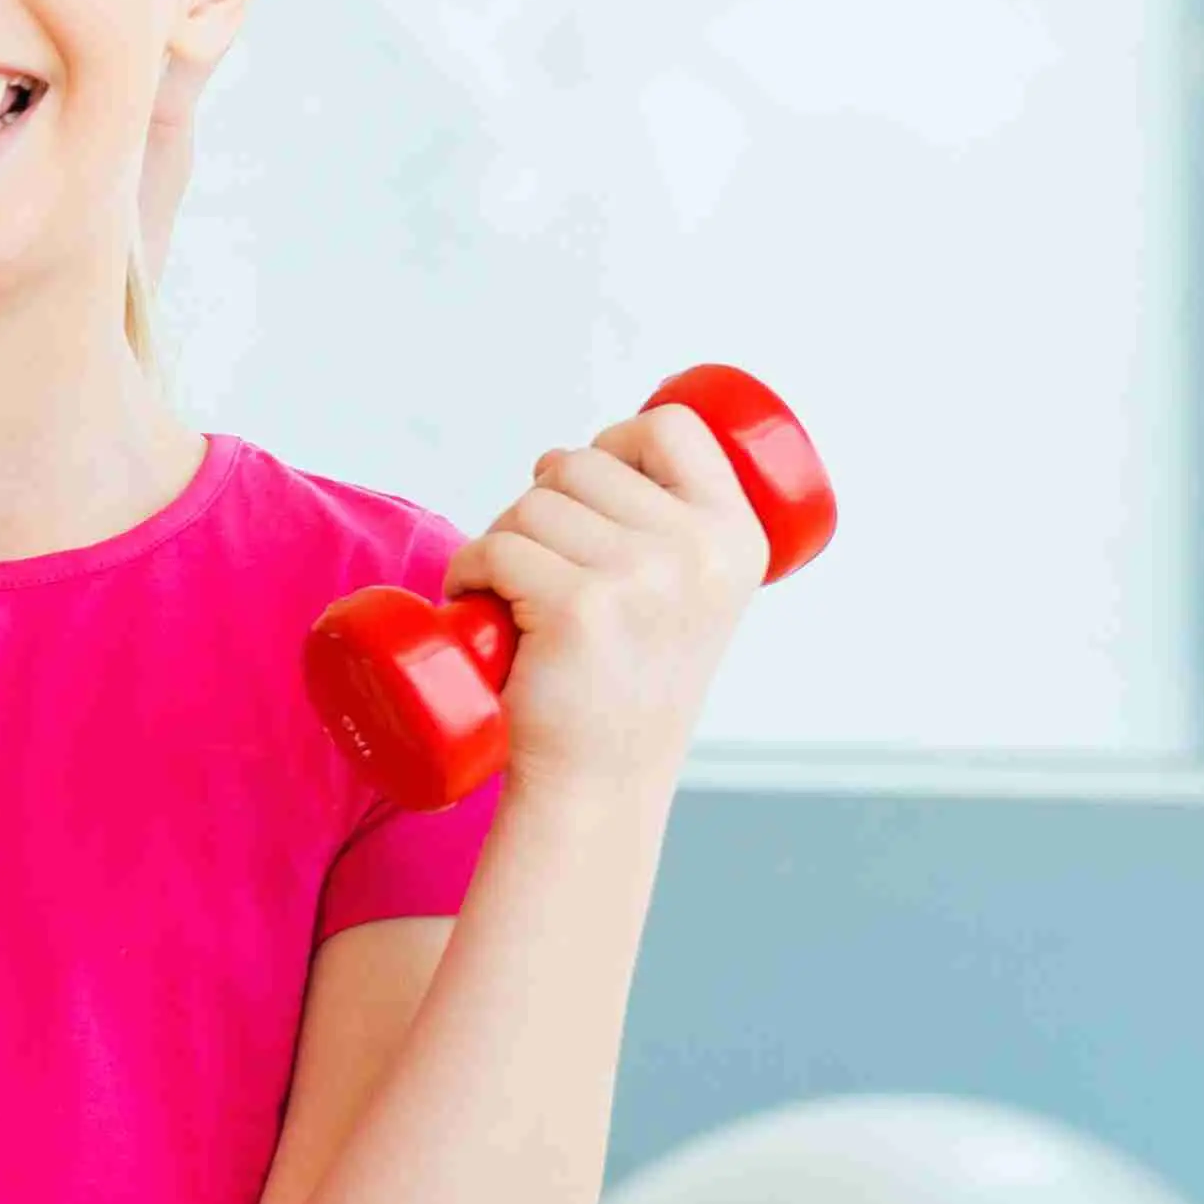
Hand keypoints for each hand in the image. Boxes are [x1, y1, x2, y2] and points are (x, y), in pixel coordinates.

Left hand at [455, 400, 770, 799]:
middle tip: (544, 570)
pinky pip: (494, 547)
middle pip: (582, 463)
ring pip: (530, 503)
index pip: (673, 427)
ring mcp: (643, 577)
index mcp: (737, 538)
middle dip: (542, 506)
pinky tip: (478, 606)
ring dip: (502, 541)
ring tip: (516, 595)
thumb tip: (570, 456)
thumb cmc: (627, 680)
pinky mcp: (579, 606)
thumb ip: (666, 526)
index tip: (589, 490)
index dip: (617, 440)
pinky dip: (467, 571)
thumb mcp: (685, 593)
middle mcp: (701, 552)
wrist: (602, 776)